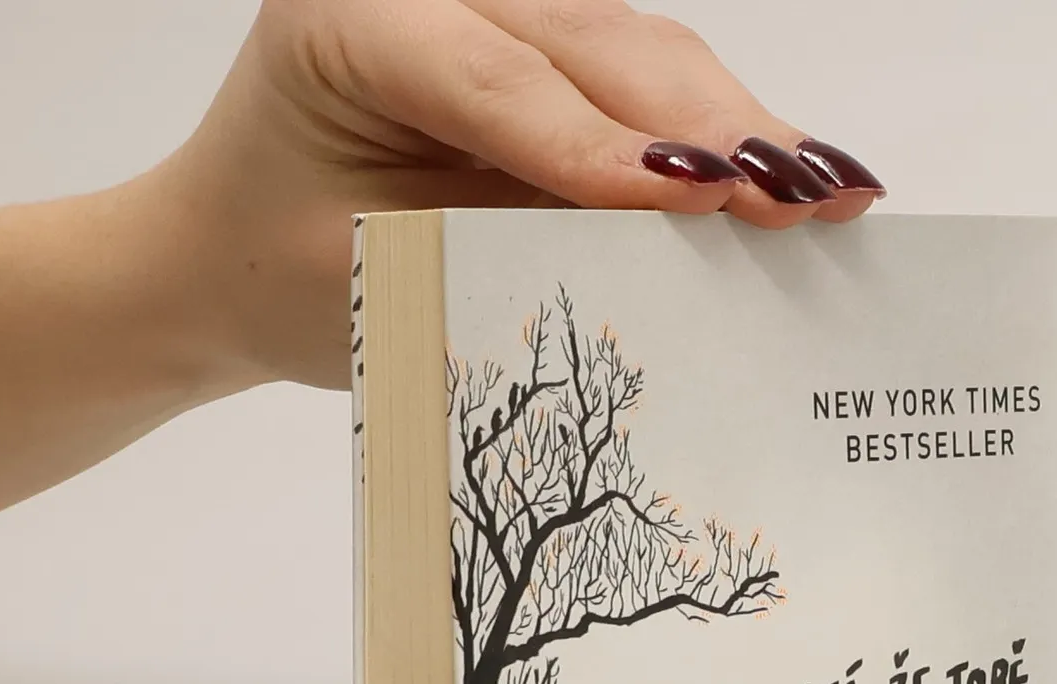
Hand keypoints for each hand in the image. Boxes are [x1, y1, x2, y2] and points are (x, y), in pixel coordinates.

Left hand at [156, 0, 884, 389]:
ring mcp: (492, 5)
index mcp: (350, 21)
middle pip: (593, 47)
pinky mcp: (539, 44)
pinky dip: (713, 132)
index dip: (603, 147)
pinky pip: (639, 75)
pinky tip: (789, 173)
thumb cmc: (284, 277)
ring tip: (827, 191)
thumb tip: (655, 253)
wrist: (230, 257)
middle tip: (805, 197)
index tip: (701, 205)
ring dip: (734, 127)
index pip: (497, 80)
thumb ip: (498, 249)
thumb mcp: (376, 283)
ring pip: (636, 49)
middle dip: (705, 131)